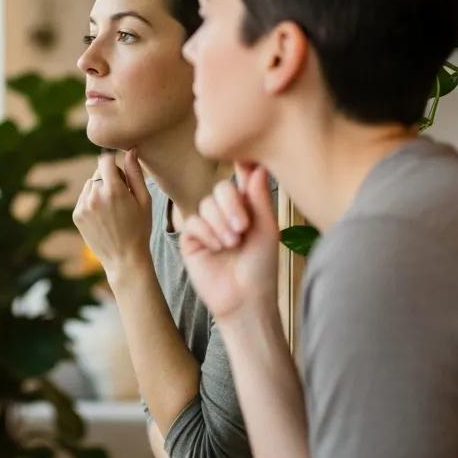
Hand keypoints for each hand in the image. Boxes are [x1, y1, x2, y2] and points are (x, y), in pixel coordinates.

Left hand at [72, 150, 151, 275]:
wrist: (124, 258)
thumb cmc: (140, 228)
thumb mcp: (144, 200)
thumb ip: (135, 173)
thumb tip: (131, 150)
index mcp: (113, 189)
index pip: (106, 159)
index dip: (114, 162)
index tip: (120, 169)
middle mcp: (95, 195)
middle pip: (98, 172)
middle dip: (109, 177)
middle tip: (122, 196)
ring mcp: (83, 206)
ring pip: (90, 184)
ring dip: (99, 189)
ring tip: (113, 209)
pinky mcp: (77, 215)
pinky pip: (84, 198)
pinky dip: (92, 201)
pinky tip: (104, 216)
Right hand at [179, 163, 278, 323]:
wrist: (245, 298)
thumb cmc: (261, 267)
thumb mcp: (266, 229)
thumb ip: (259, 198)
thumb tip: (257, 165)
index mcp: (247, 207)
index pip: (242, 178)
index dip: (243, 166)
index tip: (245, 159)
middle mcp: (225, 213)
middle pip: (221, 188)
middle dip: (231, 205)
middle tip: (243, 228)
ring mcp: (207, 225)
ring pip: (205, 205)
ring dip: (220, 224)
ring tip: (232, 244)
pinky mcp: (191, 239)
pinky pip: (192, 222)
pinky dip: (207, 233)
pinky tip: (217, 249)